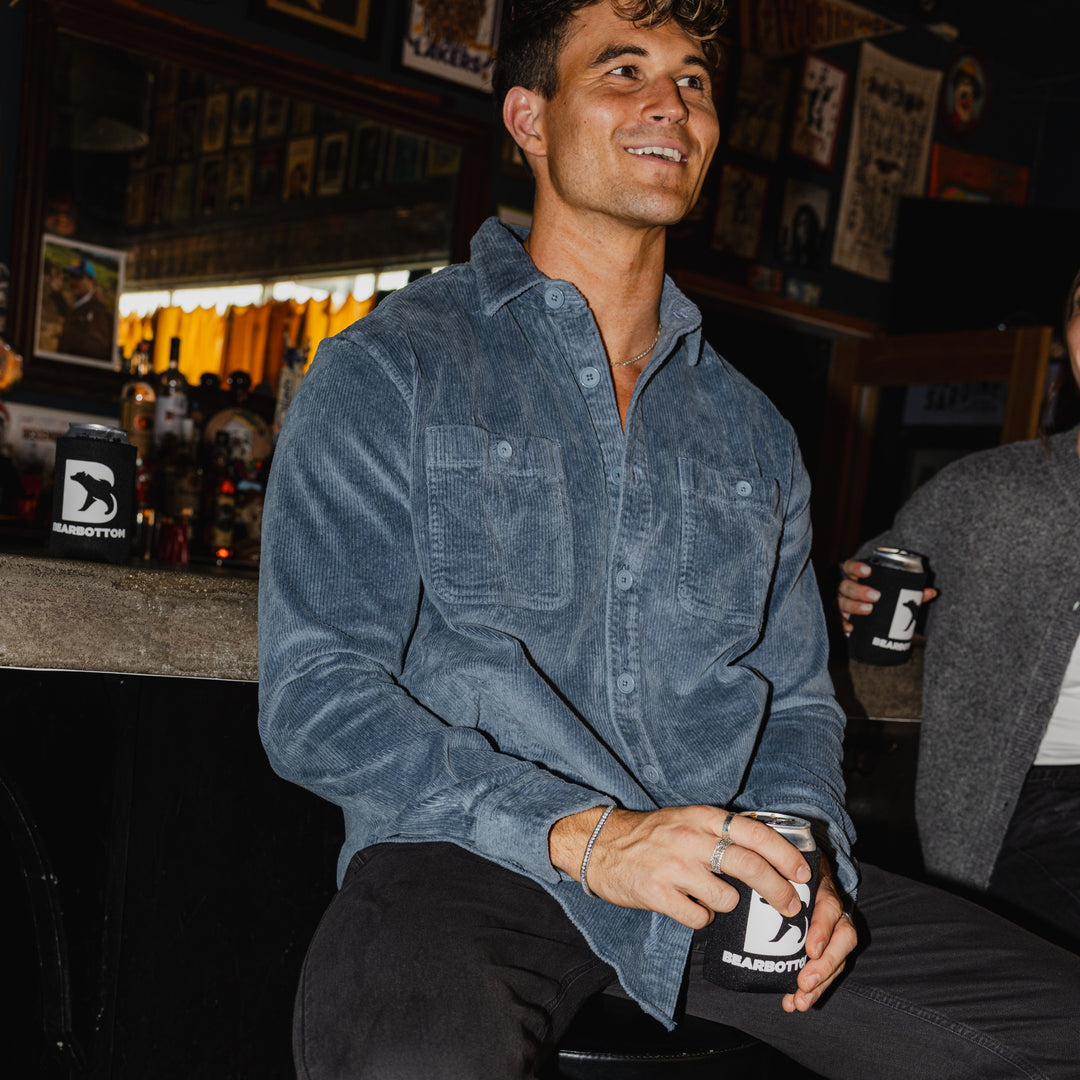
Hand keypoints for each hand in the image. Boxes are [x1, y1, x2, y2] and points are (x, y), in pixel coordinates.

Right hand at [549, 805, 810, 930]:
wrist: (601, 846)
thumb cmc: (652, 835)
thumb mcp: (688, 819)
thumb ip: (722, 832)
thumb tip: (769, 855)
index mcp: (703, 817)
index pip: (755, 833)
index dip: (785, 855)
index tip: (803, 874)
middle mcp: (691, 838)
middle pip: (750, 866)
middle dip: (779, 891)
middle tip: (792, 907)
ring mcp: (674, 866)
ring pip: (727, 898)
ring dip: (728, 906)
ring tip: (713, 899)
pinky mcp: (657, 893)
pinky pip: (699, 917)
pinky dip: (702, 918)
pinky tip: (690, 907)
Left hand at [782, 855, 856, 1012]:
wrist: (799, 868)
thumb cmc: (785, 870)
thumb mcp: (781, 865)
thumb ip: (770, 876)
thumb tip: (740, 888)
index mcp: (821, 889)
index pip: (830, 908)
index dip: (823, 930)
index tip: (811, 950)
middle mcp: (834, 911)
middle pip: (842, 940)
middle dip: (825, 967)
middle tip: (804, 984)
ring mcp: (834, 929)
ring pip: (838, 959)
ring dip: (820, 984)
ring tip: (800, 1001)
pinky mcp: (827, 945)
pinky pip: (827, 969)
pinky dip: (813, 989)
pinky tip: (794, 1002)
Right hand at [837, 558, 935, 634]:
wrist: (875, 619)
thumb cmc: (884, 599)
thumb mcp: (896, 594)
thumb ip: (912, 592)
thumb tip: (931, 592)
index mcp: (856, 578)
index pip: (849, 567)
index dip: (855, 567)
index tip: (868, 571)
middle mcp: (846, 590)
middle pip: (845, 586)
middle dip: (859, 590)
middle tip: (876, 596)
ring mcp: (842, 604)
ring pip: (840, 603)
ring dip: (853, 606)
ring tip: (868, 610)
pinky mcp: (841, 619)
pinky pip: (837, 621)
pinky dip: (842, 624)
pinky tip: (851, 627)